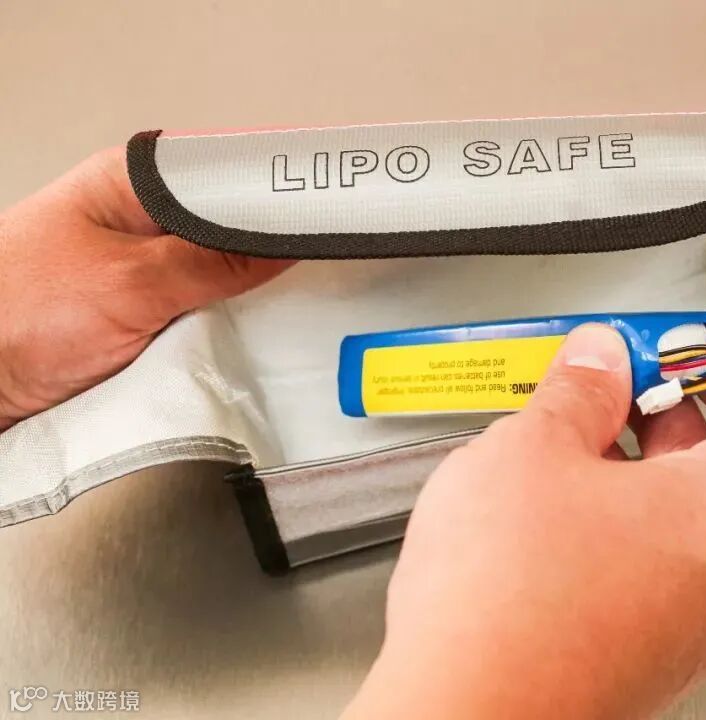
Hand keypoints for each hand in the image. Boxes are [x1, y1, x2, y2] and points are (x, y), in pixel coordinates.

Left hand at [0, 149, 293, 429]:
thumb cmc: (8, 316)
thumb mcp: (128, 284)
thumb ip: (210, 261)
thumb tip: (279, 244)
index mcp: (132, 184)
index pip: (229, 168)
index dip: (280, 188)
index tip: (329, 208)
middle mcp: (144, 222)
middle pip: (237, 222)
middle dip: (271, 248)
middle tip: (317, 262)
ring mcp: (151, 270)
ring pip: (228, 273)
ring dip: (249, 297)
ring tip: (279, 305)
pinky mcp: (153, 315)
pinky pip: (212, 314)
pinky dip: (230, 329)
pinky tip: (246, 334)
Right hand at [348, 323, 705, 718]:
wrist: (467, 713)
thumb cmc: (507, 600)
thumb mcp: (533, 449)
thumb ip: (579, 389)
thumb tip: (599, 360)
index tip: (695, 353)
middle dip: (667, 419)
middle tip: (612, 388)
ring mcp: (689, 632)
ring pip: (681, 530)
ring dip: (635, 477)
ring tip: (567, 452)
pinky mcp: (645, 663)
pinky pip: (652, 577)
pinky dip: (618, 533)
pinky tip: (552, 521)